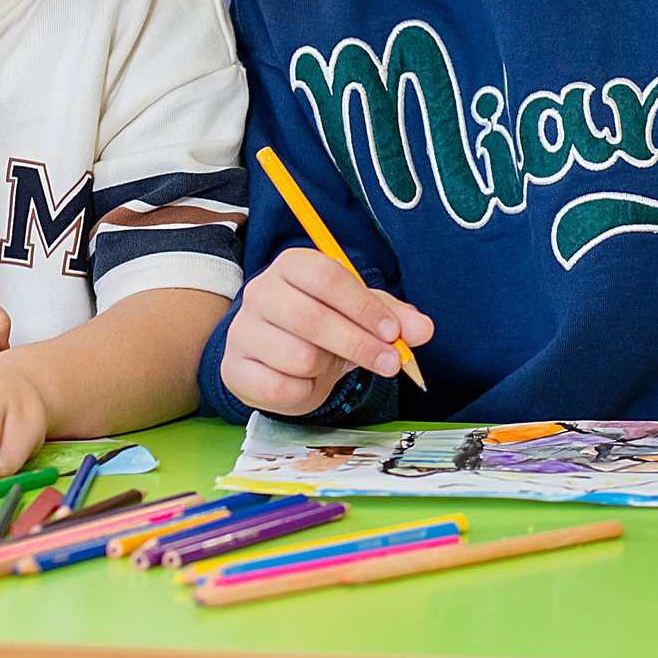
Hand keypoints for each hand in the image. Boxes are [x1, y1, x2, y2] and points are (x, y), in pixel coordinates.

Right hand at [218, 248, 433, 416]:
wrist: (278, 358)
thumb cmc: (324, 326)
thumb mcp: (362, 314)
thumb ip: (394, 318)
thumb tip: (423, 330)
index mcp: (292, 265)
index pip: (327, 278)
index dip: (363, 307)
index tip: (393, 333)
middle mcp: (260, 291)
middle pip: (312, 319)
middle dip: (359, 345)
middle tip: (391, 364)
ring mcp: (243, 330)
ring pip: (299, 358)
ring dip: (327, 369)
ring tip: (329, 363)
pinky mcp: (234, 368)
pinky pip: (280, 388)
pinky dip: (304, 392)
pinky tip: (305, 381)